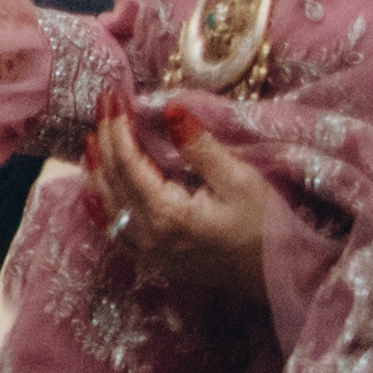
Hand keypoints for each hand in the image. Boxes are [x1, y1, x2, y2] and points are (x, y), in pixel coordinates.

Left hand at [84, 100, 278, 305]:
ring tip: (94, 135)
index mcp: (168, 214)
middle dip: (105, 138)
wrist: (279, 276)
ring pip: (107, 204)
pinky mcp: (153, 260)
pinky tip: (93, 189)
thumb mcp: (239, 180)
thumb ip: (199, 147)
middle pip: (112, 179)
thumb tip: (170, 108)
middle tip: (104, 103)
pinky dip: (99, 204)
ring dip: (98, 167)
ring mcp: (147, 252)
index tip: (113, 96)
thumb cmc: (266, 226)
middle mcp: (148, 236)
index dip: (117, 127)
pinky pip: (113, 230)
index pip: (128, 162)